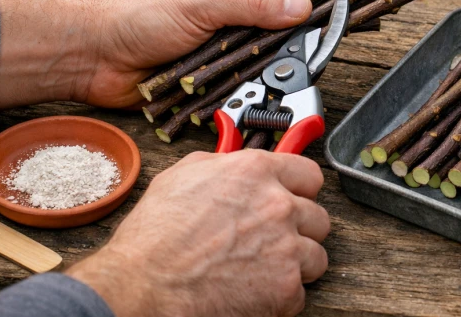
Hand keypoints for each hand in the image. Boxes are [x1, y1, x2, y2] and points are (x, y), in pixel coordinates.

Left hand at [0, 0, 312, 108]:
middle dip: (286, 40)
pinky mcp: (207, 77)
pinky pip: (237, 84)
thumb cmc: (139, 16)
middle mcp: (226, 13)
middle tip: (307, 53)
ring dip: (261, 68)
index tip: (332, 6)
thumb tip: (301, 5)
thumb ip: (254, 6)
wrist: (92, 57)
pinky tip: (251, 94)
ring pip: (258, 59)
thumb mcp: (203, 5)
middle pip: (274, 25)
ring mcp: (217, 46)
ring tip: (277, 76)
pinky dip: (242, 90)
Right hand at [67, 149, 329, 316]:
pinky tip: (254, 292)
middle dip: (299, 229)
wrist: (143, 285)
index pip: (310, 174)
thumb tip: (232, 164)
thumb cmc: (153, 236)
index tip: (296, 197)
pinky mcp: (286, 288)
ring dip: (295, 264)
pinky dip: (281, 297)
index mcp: (256, 172)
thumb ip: (221, 165)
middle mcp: (279, 205)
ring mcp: (287, 247)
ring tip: (264, 270)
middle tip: (275, 240)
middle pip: (318, 217)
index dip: (300, 189)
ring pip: (316, 256)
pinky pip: (300, 293)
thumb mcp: (182, 176)